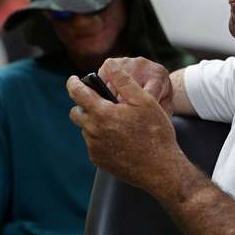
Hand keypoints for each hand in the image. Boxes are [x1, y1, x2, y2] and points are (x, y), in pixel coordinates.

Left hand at [67, 59, 180, 192]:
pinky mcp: (99, 160)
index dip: (73, 83)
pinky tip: (119, 137)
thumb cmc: (155, 133)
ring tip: (115, 121)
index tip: (73, 79)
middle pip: (76, 112)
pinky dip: (100, 137)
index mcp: (101, 113)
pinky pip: (93, 144)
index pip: (77, 93)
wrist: (161, 170)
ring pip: (85, 128)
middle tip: (100, 102)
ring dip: (94, 121)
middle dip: (83, 104)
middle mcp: (93, 131)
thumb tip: (109, 64)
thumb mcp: (144, 100)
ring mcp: (94, 148)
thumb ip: (123, 80)